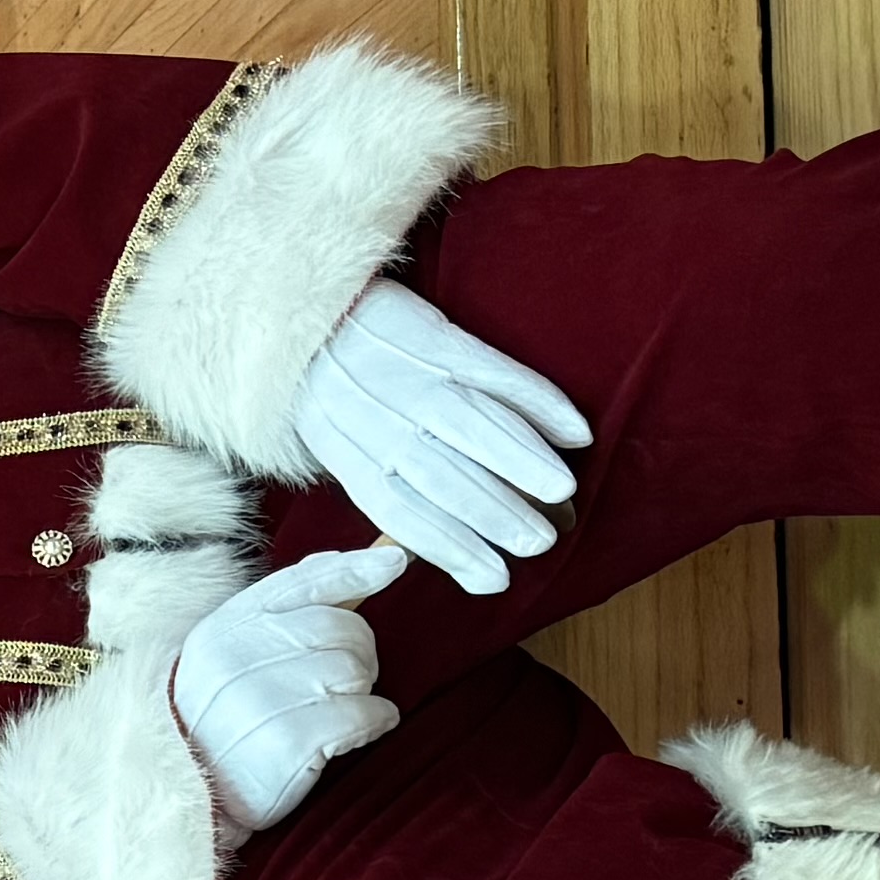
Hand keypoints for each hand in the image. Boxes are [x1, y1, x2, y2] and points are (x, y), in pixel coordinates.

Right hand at [168, 542, 404, 834]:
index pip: (299, 583)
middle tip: (338, 686)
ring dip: (360, 692)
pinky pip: (366, 713)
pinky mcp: (290, 742)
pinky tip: (355, 733)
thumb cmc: (222, 724)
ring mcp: (262, 699)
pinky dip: (374, 721)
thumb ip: (277, 611)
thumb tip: (336, 563)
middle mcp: (238, 657)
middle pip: (342, 628)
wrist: (192, 798)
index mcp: (223, 629)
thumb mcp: (229, 659)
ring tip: (332, 713)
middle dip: (358, 655)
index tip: (396, 562)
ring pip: (356, 670)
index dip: (355, 568)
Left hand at [284, 278, 587, 594]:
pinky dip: (534, 399)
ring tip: (559, 491)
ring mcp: (397, 366)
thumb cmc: (333, 382)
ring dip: (517, 457)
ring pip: (463, 419)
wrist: (308, 300)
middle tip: (538, 542)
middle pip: (433, 469)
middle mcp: (365, 409)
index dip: (446, 546)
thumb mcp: (337, 435)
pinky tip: (571, 430)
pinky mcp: (429, 328)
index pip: (394, 507)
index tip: (494, 580)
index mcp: (338, 444)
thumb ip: (383, 480)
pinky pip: (488, 367)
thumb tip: (444, 550)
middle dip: (489, 511)